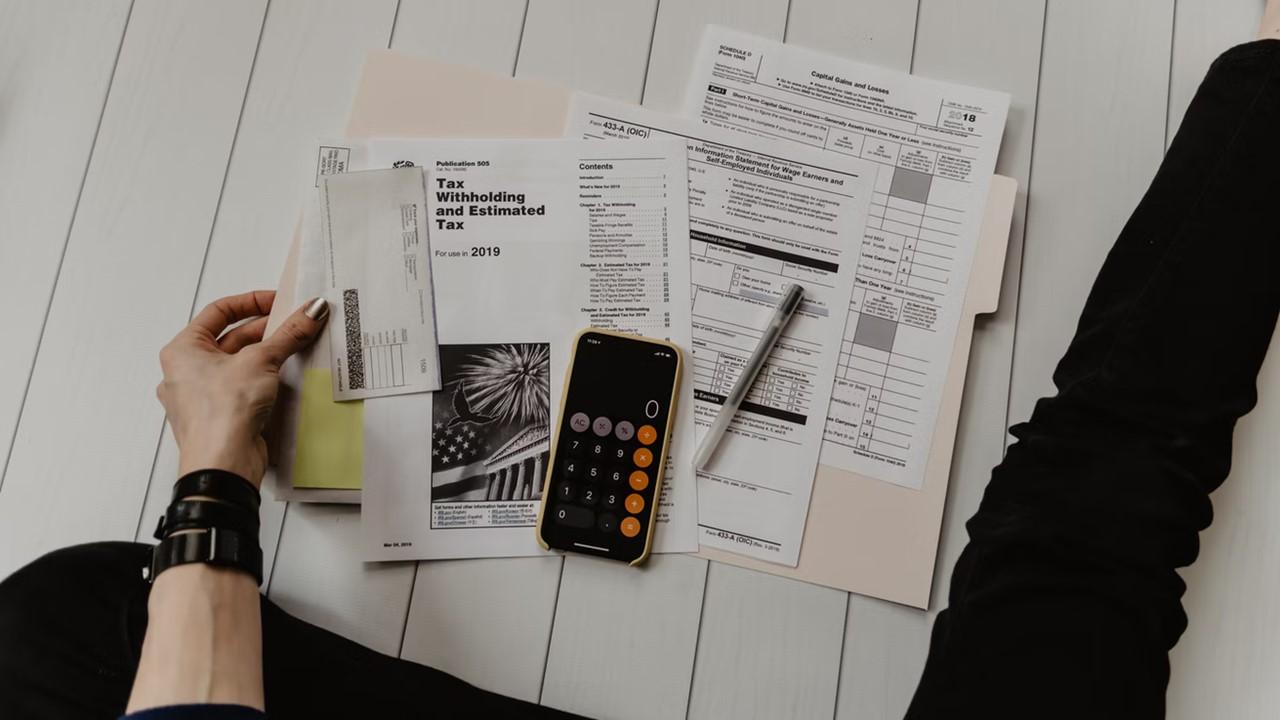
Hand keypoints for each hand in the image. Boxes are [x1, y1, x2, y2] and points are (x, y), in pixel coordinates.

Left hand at [156, 291, 328, 486]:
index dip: (251, 302)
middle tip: (296, 324)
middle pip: (232, 338)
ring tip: (295, 347)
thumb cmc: (220, 416)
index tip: (278, 301)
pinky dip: (264, 379)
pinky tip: (285, 377)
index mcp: (182, 350)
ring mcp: (203, 396)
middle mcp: (187, 372)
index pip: (218, 312)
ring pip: (239, 364)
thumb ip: (288, 334)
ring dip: (267, 355)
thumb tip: (309, 312)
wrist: (222, 465)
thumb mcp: (261, 361)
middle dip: (266, 330)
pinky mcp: (222, 416)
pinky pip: (244, 388)